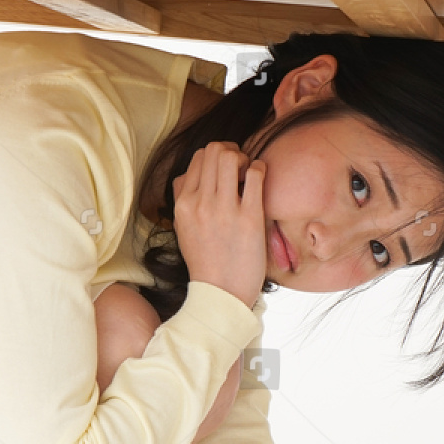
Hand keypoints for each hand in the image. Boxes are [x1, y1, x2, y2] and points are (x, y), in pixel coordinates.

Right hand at [171, 141, 266, 309]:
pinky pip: (255, 174)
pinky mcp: (248, 218)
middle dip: (231, 151)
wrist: (220, 293)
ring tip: (249, 174)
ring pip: (230, 156)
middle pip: (213, 150)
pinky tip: (260, 181)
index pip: (197, 157)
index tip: (227, 171)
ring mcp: (223, 210)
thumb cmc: (206, 261)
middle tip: (241, 167)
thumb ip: (183, 200)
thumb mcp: (183, 228)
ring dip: (244, 158)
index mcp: (183, 204)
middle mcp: (200, 203)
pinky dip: (260, 169)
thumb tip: (188, 175)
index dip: (215, 156)